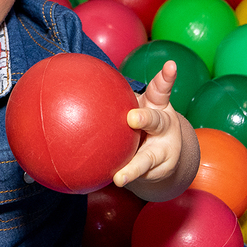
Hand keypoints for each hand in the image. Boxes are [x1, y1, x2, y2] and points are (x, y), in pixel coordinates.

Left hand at [114, 60, 197, 196]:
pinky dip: (126, 176)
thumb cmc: (143, 122)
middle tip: (132, 118)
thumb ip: (116, 98)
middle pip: (156, 121)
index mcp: (158, 106)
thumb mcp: (137, 107)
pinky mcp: (159, 170)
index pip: (161, 89)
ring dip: (133, 167)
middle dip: (145, 118)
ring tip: (120, 177)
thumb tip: (76, 84)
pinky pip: (140, 174)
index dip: (166, 77)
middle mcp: (165, 127)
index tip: (170, 65)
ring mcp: (164, 151)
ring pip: (148, 158)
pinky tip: (112, 181)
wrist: (166, 155)